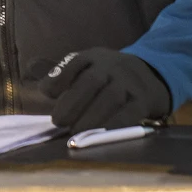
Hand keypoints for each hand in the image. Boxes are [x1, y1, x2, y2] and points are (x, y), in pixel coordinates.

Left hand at [39, 48, 171, 132]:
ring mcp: (129, 83)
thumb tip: (40, 83)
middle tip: (58, 122)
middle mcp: (111, 66)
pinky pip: (130, 112)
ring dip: (91, 117)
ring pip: (109, 98)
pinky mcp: (143, 100)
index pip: (74, 63)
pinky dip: (115, 124)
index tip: (47, 94)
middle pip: (90, 82)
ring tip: (76, 132)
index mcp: (93, 57)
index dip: (59, 78)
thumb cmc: (109, 76)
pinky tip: (102, 135)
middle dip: (72, 102)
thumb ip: (65, 74)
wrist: (152, 74)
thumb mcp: (89, 66)